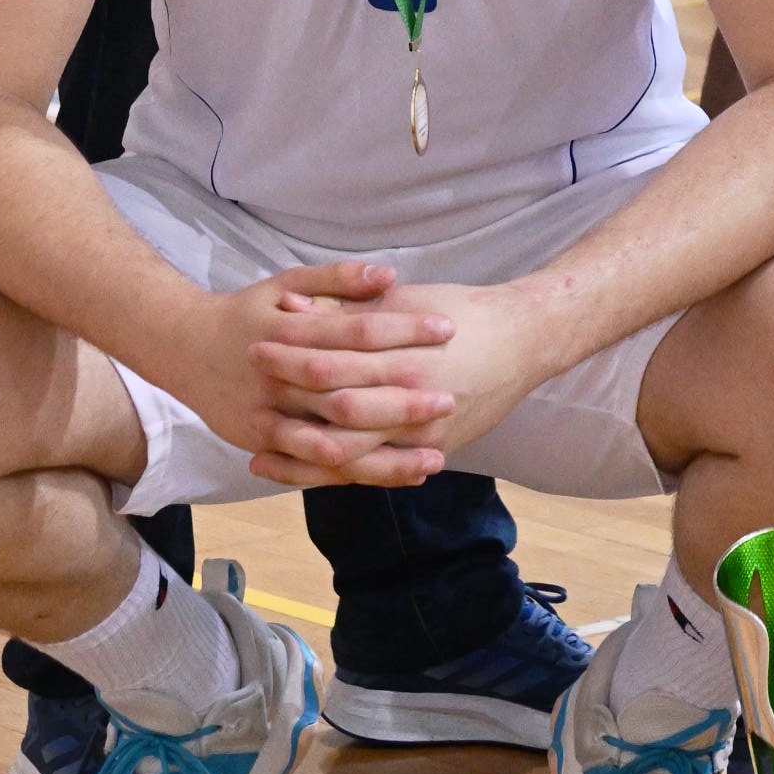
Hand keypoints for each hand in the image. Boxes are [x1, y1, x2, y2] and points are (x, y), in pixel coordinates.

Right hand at [173, 260, 460, 489]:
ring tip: (434, 456)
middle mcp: (279, 379)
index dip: (401, 330)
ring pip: (332, 444)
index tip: (446, 329)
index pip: (355, 331)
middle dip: (399, 400)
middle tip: (449, 398)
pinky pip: (313, 467)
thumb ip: (338, 278)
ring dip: (384, 455)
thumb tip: (389, 275)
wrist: (184, 348)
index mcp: (290, 331)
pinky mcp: (263, 444)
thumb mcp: (287, 281)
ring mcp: (269, 417)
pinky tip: (397, 476)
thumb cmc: (247, 312)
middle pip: (346, 393)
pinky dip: (355, 475)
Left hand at [247, 273, 551, 478]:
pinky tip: (305, 471)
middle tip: (250, 399)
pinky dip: (337, 474)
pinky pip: (375, 471)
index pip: (332, 360)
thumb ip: (351, 306)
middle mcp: (410, 398)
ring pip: (350, 453)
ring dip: (301, 452)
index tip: (256, 347)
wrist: (523, 341)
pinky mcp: (431, 449)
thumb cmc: (462, 312)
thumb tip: (295, 305)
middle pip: (334, 410)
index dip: (290, 357)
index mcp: (401, 353)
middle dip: (288, 406)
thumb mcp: (405, 300)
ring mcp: (421, 431)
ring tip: (260, 447)